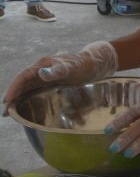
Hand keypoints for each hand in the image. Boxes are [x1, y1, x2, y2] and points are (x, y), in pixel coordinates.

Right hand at [3, 41, 117, 108]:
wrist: (94, 64)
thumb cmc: (82, 65)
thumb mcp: (71, 68)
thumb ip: (57, 71)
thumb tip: (40, 74)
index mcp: (42, 65)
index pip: (23, 77)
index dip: (14, 88)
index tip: (7, 100)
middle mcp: (41, 70)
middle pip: (22, 83)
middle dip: (13, 96)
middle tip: (5, 111)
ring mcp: (45, 77)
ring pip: (27, 88)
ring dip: (18, 99)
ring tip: (10, 112)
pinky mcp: (50, 83)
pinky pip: (35, 91)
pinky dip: (28, 99)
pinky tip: (25, 107)